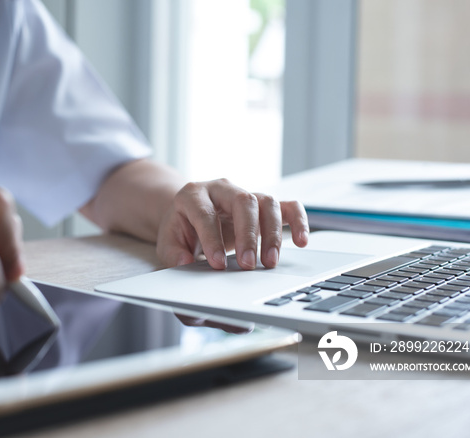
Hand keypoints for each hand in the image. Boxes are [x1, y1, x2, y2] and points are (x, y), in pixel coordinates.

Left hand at [156, 178, 308, 269]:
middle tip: (248, 265)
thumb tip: (185, 263)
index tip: (218, 265)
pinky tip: (301, 241)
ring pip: (267, 202)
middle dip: (248, 235)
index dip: (212, 239)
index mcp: (193, 195)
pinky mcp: (263, 204)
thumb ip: (173, 253)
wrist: (190, 216)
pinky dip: (297, 221)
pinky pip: (287, 205)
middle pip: (243, 202)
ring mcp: (245, 194)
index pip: (205, 213)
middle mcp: (221, 189)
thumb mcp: (168, 242)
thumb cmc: (181, 231)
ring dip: (272, 234)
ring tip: (270, 263)